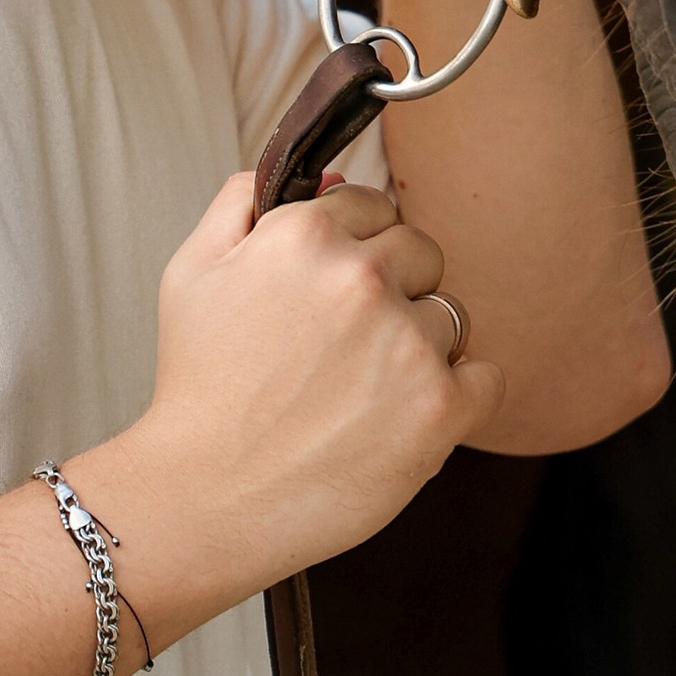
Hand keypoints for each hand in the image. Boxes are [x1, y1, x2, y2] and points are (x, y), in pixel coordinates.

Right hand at [99, 172, 502, 624]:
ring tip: (362, 390)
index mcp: (306, 236)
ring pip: (451, 314)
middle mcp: (362, 279)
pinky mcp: (440, 407)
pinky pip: (485, 376)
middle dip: (393, 289)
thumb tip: (320, 175)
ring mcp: (406, 342)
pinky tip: (403, 415)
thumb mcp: (190, 272)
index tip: (335, 290)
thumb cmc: (197, 392)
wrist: (203, 500)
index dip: (356, 248)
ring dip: (421, 344)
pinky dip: (458, 396)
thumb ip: (244, 202)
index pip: (375, 206)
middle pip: (422, 252)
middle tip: (344, 346)